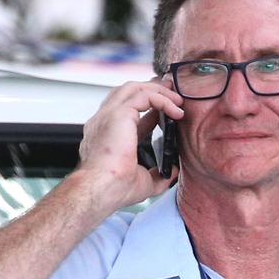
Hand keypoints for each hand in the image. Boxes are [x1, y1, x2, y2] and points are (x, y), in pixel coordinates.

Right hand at [77, 78, 183, 211]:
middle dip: (152, 89)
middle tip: (172, 94)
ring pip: (134, 88)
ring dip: (158, 91)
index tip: (167, 113)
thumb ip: (157, 176)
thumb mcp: (143, 183)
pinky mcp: (119, 113)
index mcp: (104, 135)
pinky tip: (176, 110)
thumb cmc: (113, 189)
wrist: (101, 189)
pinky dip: (162, 100)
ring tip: (177, 100)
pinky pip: (145, 95)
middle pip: (127, 93)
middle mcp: (103, 121)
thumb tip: (172, 172)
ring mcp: (108, 115)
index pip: (126, 114)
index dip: (149, 111)